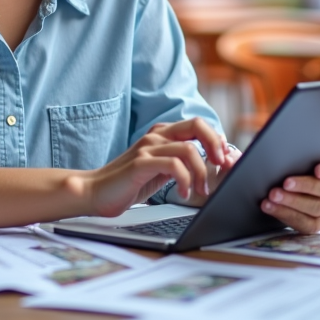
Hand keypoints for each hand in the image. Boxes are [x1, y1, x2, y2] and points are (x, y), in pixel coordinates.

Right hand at [81, 118, 228, 217]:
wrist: (94, 192)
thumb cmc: (128, 183)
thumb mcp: (160, 171)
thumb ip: (180, 163)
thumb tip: (212, 165)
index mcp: (162, 134)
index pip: (197, 125)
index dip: (217, 140)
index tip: (226, 160)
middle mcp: (156, 136)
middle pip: (196, 125)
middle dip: (216, 144)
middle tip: (222, 165)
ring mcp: (147, 148)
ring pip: (188, 149)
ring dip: (201, 173)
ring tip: (200, 191)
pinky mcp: (140, 163)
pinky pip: (173, 165)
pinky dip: (185, 181)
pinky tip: (183, 194)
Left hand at [261, 161, 319, 233]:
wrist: (291, 187)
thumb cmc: (300, 167)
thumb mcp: (304, 159)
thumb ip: (304, 155)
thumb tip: (288, 150)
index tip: (317, 169)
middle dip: (305, 186)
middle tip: (286, 182)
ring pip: (317, 208)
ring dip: (293, 201)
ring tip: (274, 195)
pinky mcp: (318, 224)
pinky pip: (305, 223)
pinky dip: (285, 214)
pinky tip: (270, 207)